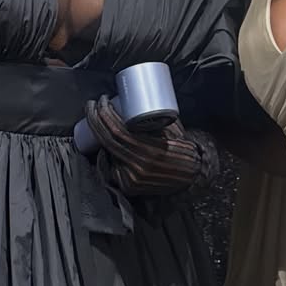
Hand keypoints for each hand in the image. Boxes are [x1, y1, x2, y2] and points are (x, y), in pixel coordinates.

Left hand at [84, 95, 214, 195]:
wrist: (192, 176)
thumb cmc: (182, 150)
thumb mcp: (170, 131)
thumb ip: (153, 121)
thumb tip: (135, 103)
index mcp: (150, 150)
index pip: (118, 131)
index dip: (106, 114)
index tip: (102, 100)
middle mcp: (139, 166)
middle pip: (108, 140)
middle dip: (96, 119)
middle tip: (93, 105)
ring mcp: (132, 178)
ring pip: (108, 152)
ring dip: (98, 133)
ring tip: (96, 118)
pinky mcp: (129, 186)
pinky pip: (113, 165)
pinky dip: (107, 151)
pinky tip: (103, 139)